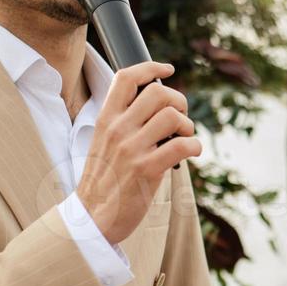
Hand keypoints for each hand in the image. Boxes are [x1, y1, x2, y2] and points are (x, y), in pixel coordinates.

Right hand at [77, 61, 200, 244]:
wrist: (91, 218)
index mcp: (105, 119)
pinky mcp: (146, 170)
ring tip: (184, 139)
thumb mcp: (103, 143)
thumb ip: (124, 123)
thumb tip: (159, 107)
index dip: (151, 67)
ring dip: (188, 126)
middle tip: (181, 118)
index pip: (126, 78)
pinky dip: (194, 147)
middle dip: (179, 101)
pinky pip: (181, 145)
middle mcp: (117, 129)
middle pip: (158, 92)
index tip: (168, 69)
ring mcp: (131, 149)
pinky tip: (191, 153)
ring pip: (172, 116)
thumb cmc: (104, 181)